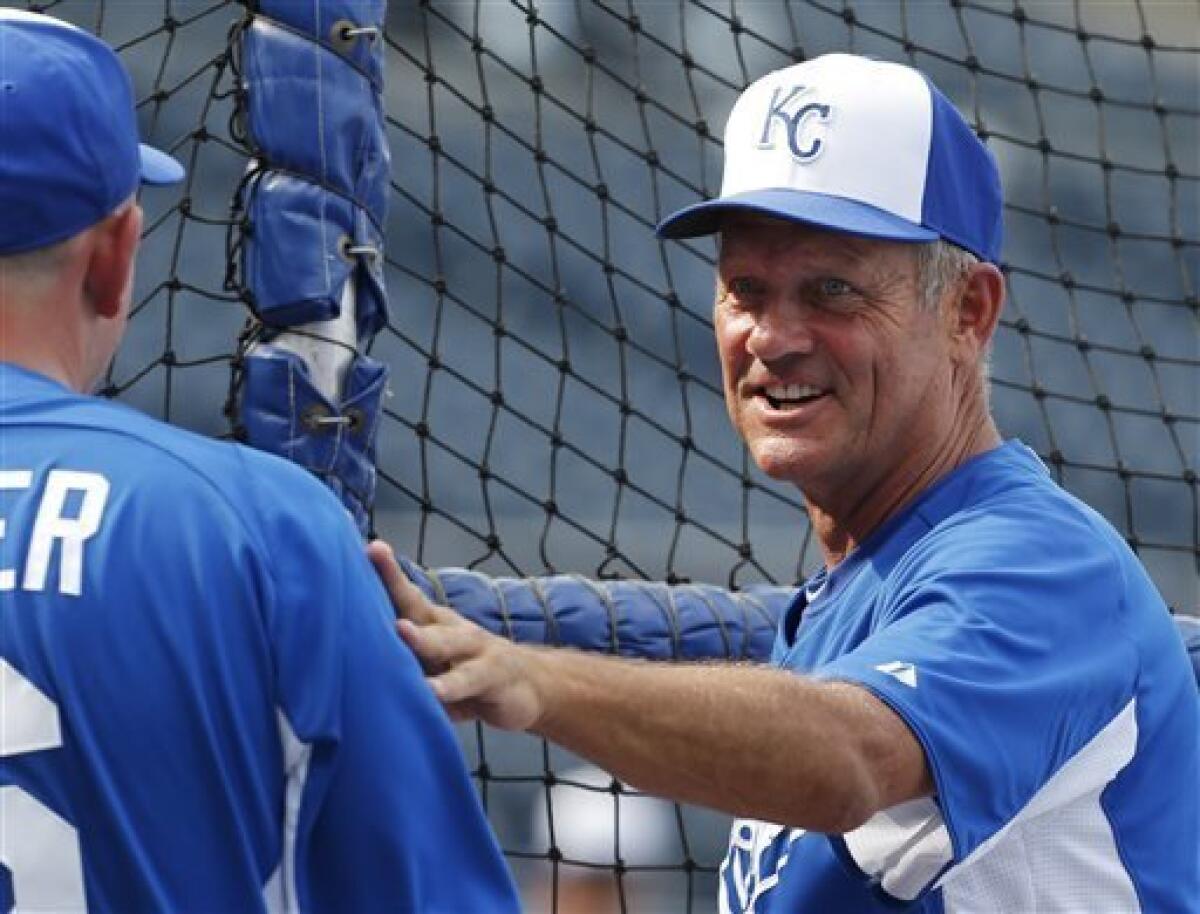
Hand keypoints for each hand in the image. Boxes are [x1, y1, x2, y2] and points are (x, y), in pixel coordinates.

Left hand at [367, 541, 546, 731]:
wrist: (533, 684)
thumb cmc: (470, 674)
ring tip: (402, 631)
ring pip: (445, 642)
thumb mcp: (437, 665)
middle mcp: (453, 630)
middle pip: (420, 609)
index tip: (371, 549)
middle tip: (376, 566)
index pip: (408, 596)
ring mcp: (476, 650)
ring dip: (423, 638)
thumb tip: (357, 662)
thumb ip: (406, 661)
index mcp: (436, 623)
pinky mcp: (492, 676)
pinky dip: (449, 687)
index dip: (389, 574)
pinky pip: (467, 681)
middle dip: (397, 587)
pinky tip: (432, 692)